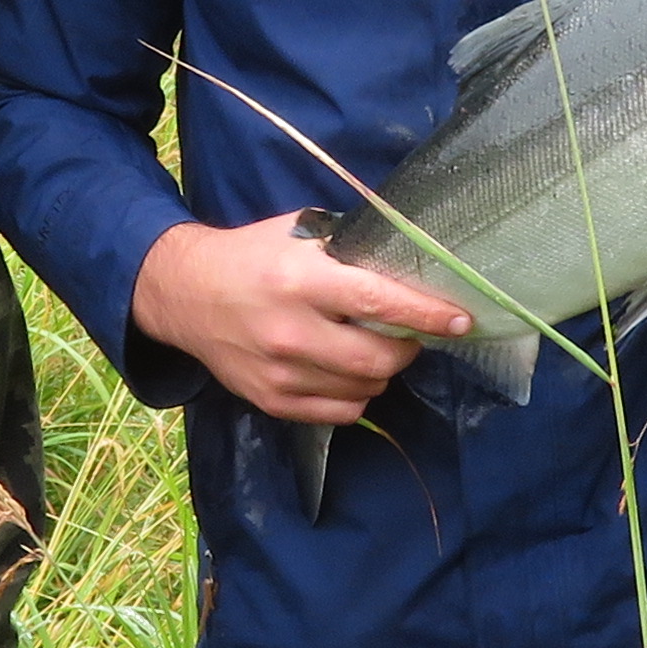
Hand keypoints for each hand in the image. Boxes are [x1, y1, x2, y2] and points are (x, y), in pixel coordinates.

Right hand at [130, 214, 472, 423]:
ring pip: (364, 391)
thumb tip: (413, 263)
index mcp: (300, 281)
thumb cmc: (253, 255)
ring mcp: (280, 373)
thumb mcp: (299, 234)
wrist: (184, 293)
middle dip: (408, 350)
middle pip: (377, 361)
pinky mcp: (272, 401)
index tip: (461, 320)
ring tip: (370, 349)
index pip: (378, 303)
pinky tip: (344, 371)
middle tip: (410, 335)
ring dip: (381, 373)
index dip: (426, 315)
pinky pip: (340, 413)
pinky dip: (356, 396)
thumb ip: (350, 249)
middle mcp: (290, 332)